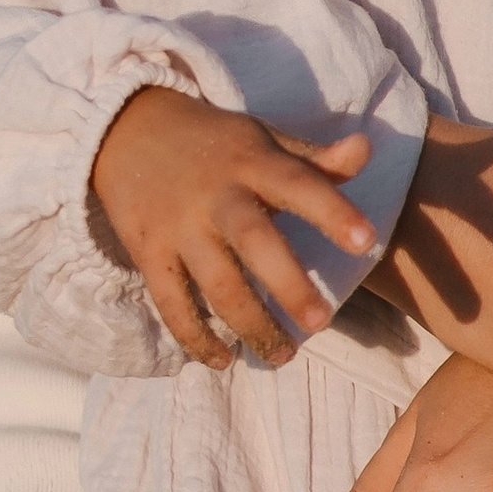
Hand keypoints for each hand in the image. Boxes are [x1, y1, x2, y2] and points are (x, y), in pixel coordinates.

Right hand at [90, 84, 377, 366]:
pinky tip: (222, 361)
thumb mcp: (263, 139)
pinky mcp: (148, 253)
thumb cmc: (214, 144)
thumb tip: (367, 149)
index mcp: (252, 162)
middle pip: (254, 242)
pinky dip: (195, 337)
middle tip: (321, 322)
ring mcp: (179, 227)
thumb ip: (315, 158)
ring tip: (284, 355)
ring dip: (251, 325)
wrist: (125, 129)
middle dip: (289, 285)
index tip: (365, 241)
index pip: (299, 184)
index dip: (332, 211)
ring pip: (216, 284)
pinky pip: (172, 303)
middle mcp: (216, 196)